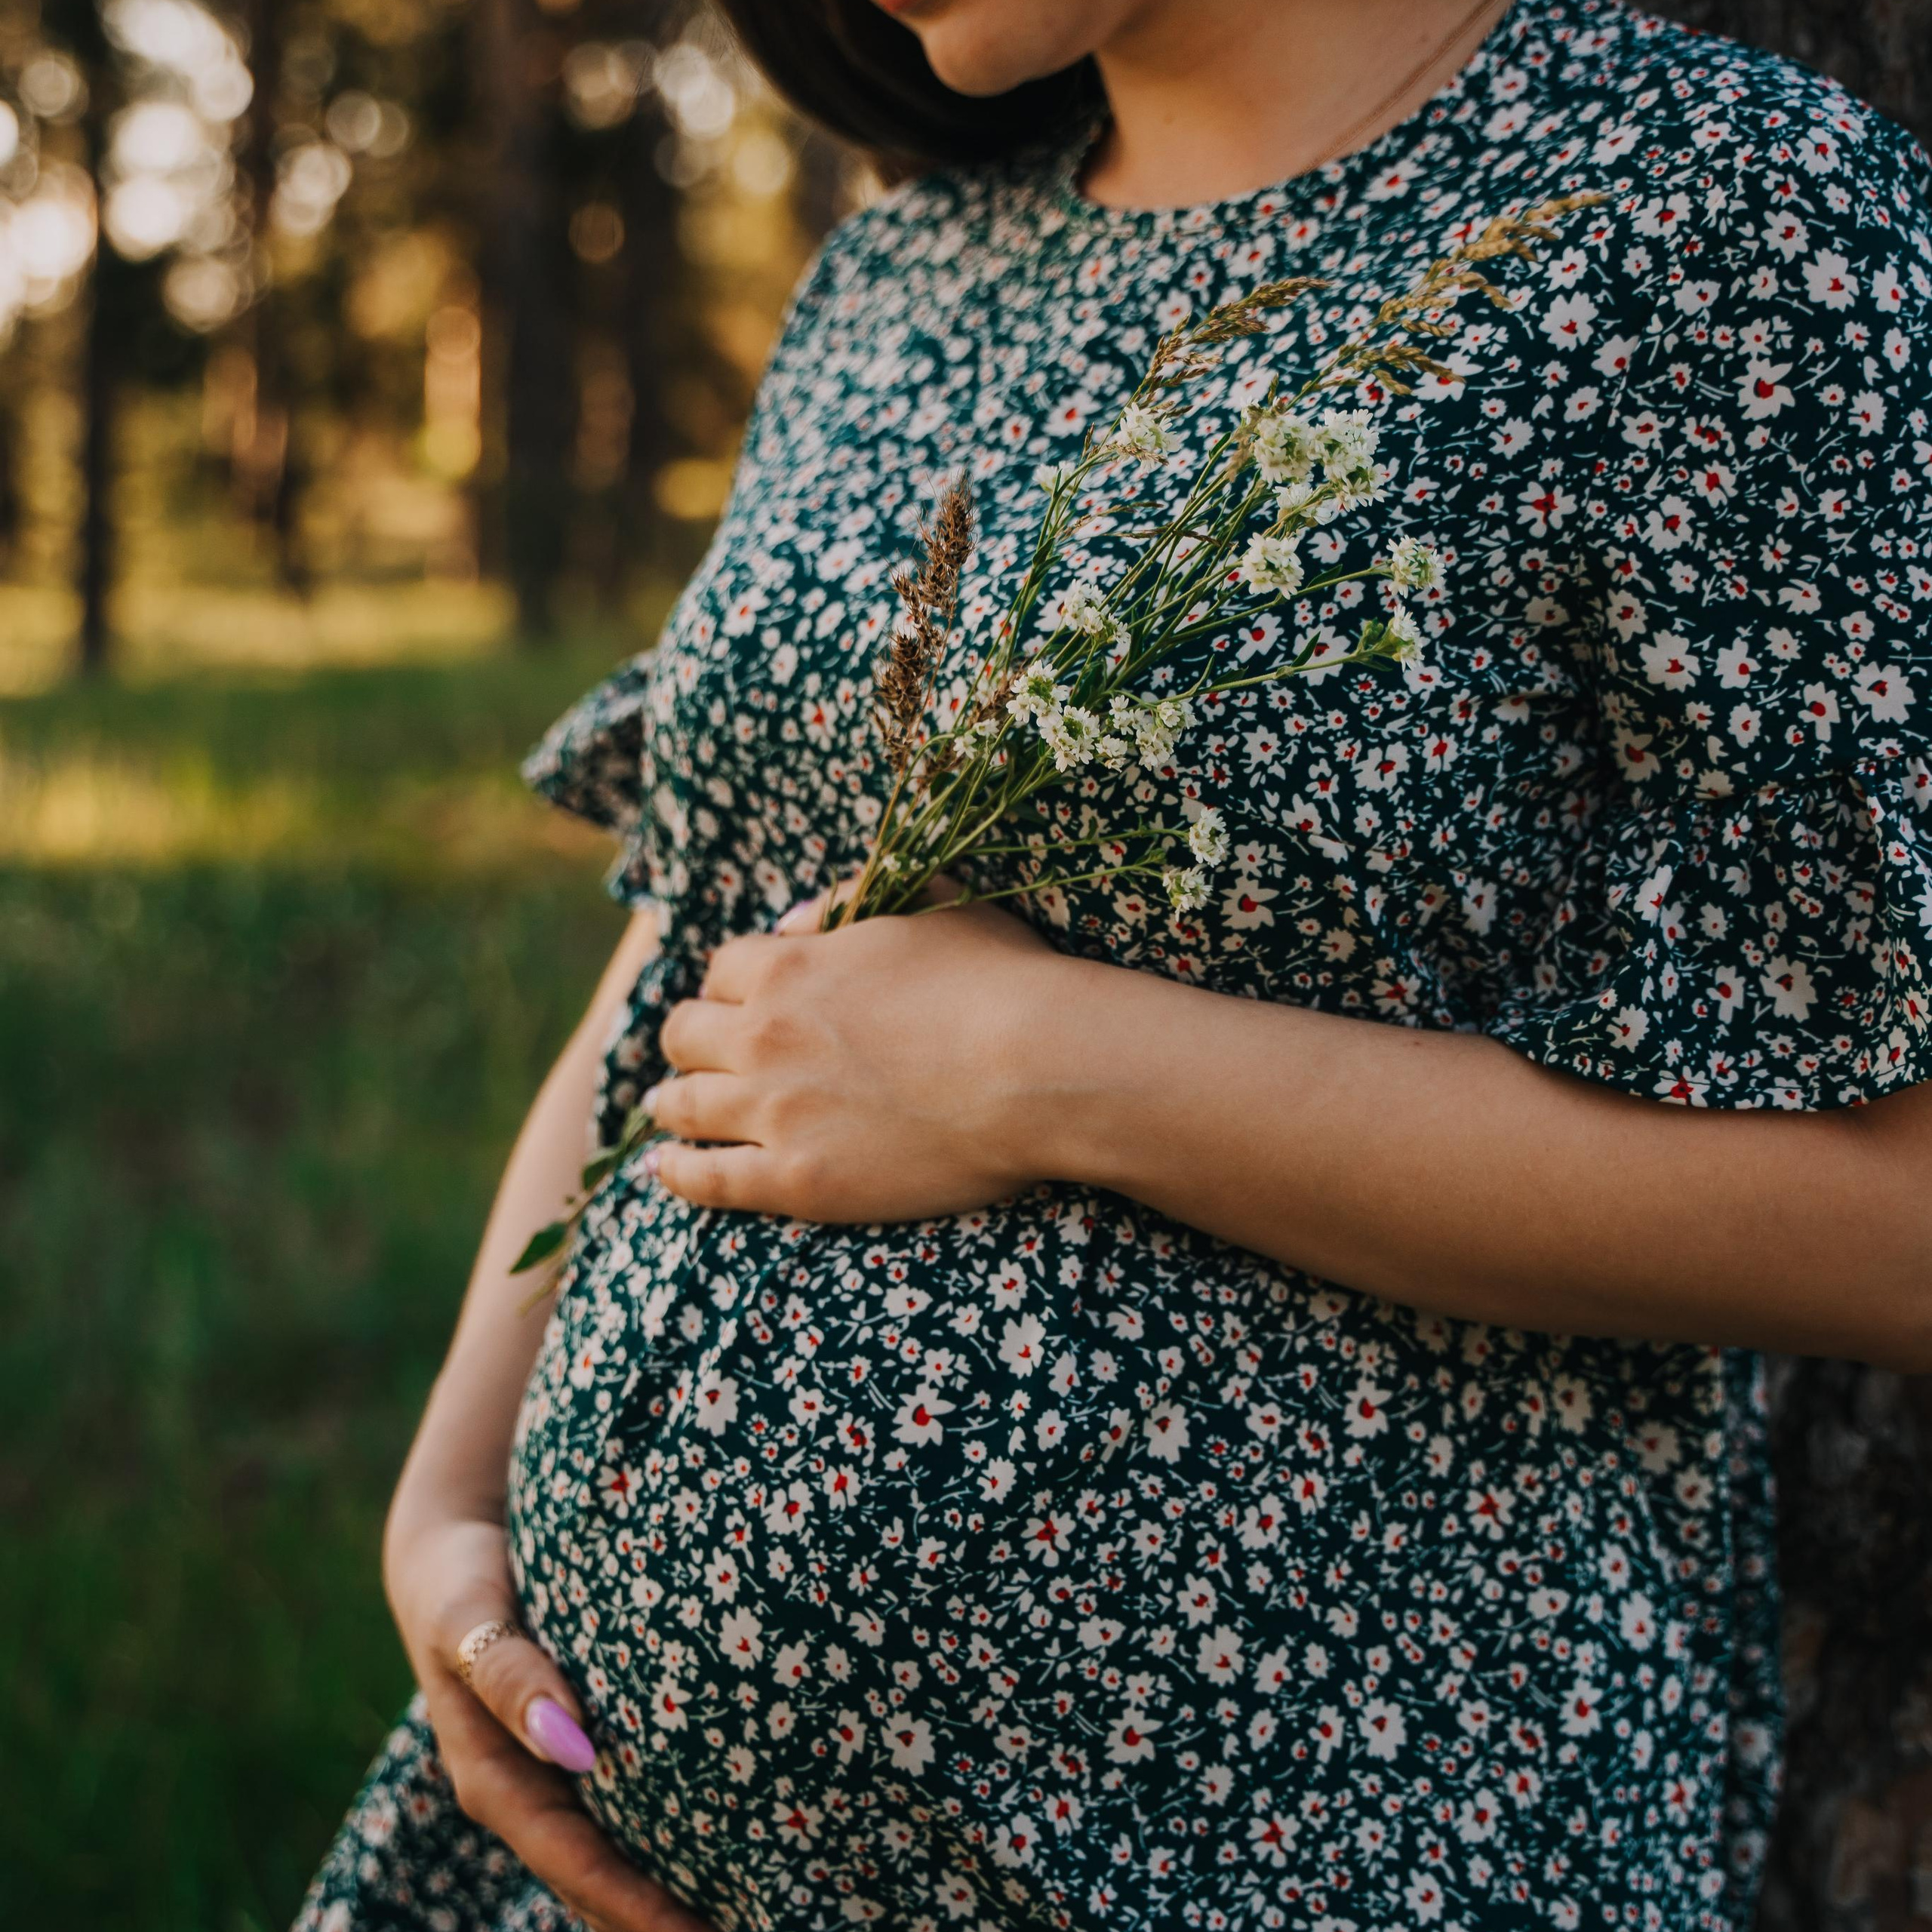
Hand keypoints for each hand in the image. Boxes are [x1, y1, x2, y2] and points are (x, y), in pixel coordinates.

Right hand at [385, 1511, 712, 1931]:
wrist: (449, 1553)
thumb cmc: (457, 1582)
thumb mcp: (467, 1620)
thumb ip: (509, 1676)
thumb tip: (571, 1744)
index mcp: (496, 1781)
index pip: (576, 1864)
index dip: (635, 1909)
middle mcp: (528, 1792)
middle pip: (600, 1883)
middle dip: (663, 1921)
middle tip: (751, 1927)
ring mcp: (554, 1777)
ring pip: (618, 1854)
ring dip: (674, 1891)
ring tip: (751, 1909)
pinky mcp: (578, 1750)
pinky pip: (629, 1806)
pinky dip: (671, 1835)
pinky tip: (733, 1838)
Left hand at [646, 890, 1064, 1220]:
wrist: (1036, 1068)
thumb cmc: (1002, 980)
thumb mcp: (932, 908)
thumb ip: (854, 901)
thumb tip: (797, 918)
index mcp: (791, 965)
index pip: (722, 969)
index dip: (730, 985)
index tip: (739, 1000)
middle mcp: (764, 1035)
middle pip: (684, 1034)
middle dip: (691, 1041)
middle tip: (696, 1056)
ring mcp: (774, 1111)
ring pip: (681, 1105)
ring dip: (671, 1103)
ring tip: (667, 1111)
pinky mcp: (796, 1179)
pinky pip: (707, 1179)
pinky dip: (677, 1173)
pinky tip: (664, 1172)